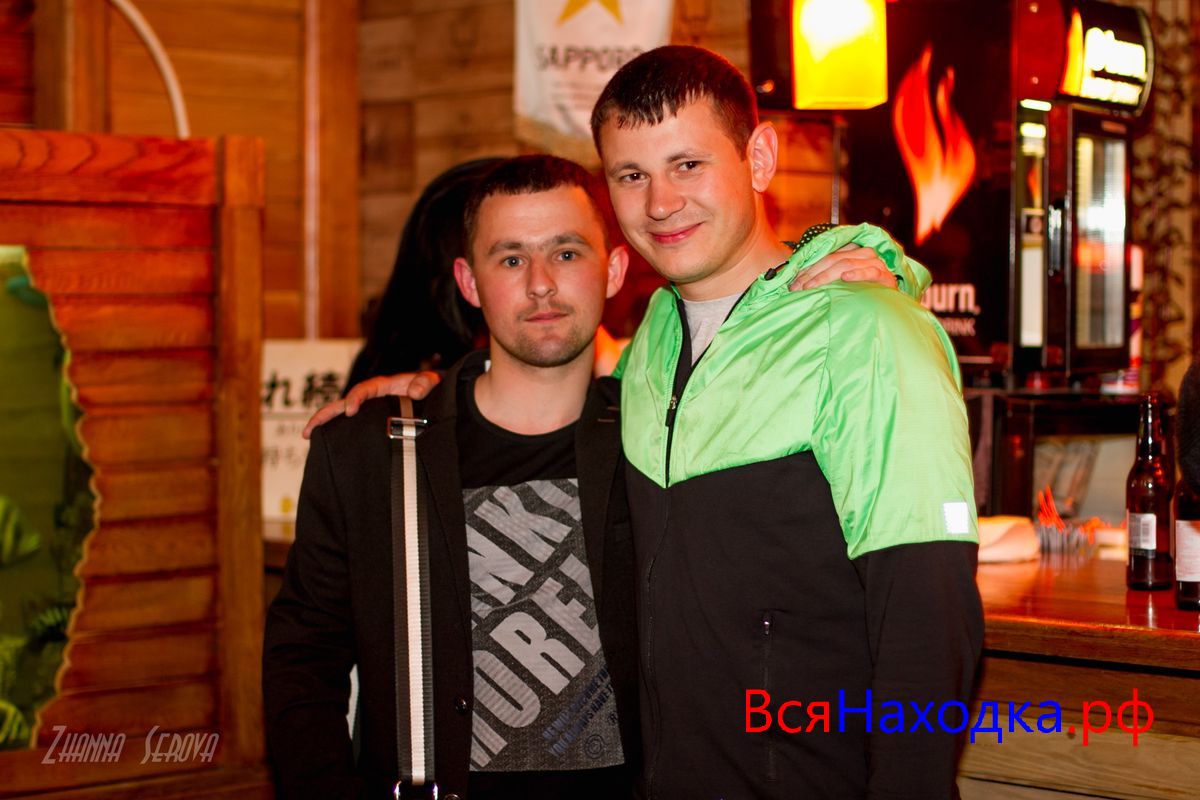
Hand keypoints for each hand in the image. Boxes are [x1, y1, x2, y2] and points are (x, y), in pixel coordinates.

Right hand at [301, 371, 441, 438]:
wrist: (432, 394)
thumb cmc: (429, 385)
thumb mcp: (430, 380)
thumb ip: (425, 382)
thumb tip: (415, 391)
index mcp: (383, 386)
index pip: (364, 389)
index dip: (355, 398)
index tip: (350, 410)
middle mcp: (371, 397)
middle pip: (343, 403)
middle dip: (325, 414)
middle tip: (309, 430)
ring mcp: (369, 409)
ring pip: (342, 415)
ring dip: (325, 424)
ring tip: (308, 436)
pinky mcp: (371, 421)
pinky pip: (352, 426)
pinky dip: (338, 432)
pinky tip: (327, 444)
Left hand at [789, 244, 897, 290]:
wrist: (889, 307)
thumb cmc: (862, 295)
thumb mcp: (841, 284)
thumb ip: (825, 278)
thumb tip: (797, 283)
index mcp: (853, 251)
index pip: (826, 256)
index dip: (808, 269)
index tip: (793, 283)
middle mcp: (864, 254)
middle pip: (833, 259)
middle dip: (812, 274)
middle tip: (798, 288)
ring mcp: (876, 263)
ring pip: (846, 263)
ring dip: (826, 275)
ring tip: (811, 286)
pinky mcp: (886, 276)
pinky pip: (870, 272)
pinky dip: (857, 274)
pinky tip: (846, 278)